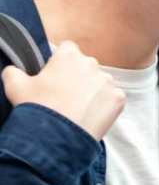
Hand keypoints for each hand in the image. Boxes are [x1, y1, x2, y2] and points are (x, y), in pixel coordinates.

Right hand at [1, 40, 124, 139]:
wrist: (59, 135)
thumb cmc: (38, 107)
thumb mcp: (15, 85)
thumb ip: (14, 71)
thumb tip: (14, 71)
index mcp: (68, 55)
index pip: (68, 49)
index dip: (61, 61)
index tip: (57, 74)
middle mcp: (92, 64)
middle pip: (87, 65)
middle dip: (79, 76)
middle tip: (67, 94)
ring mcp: (108, 82)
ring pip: (101, 82)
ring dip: (94, 90)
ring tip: (80, 107)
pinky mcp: (119, 99)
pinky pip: (113, 98)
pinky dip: (106, 105)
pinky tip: (92, 114)